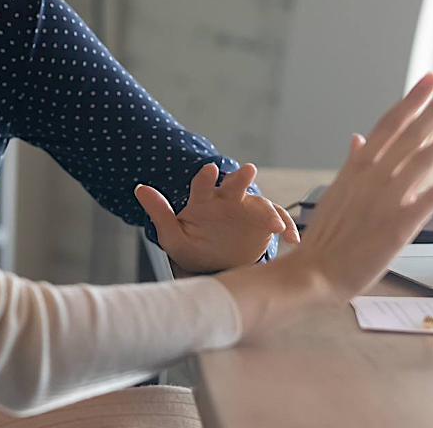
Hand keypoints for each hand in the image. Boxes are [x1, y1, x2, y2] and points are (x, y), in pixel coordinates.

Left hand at [135, 162, 299, 273]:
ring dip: (268, 211)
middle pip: (235, 186)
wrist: (216, 264)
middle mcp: (228, 201)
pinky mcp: (265, 224)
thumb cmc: (193, 246)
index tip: (209, 169)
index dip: (205, 177)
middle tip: (248, 170)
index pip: (203, 185)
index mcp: (204, 200)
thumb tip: (140, 189)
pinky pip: (279, 222)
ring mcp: (248, 211)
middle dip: (241, 178)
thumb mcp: (173, 236)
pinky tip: (292, 239)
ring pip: (261, 205)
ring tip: (275, 225)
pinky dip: (287, 228)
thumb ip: (160, 213)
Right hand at [213, 74, 432, 336]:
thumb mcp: (337, 191)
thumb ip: (352, 163)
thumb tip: (358, 138)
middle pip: (410, 133)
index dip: (410, 101)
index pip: (388, 124)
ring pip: (424, 158)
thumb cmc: (326, 236)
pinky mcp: (400, 224)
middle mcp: (373, 176)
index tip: (428, 81)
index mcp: (358, 167)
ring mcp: (387, 198)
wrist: (315, 270)